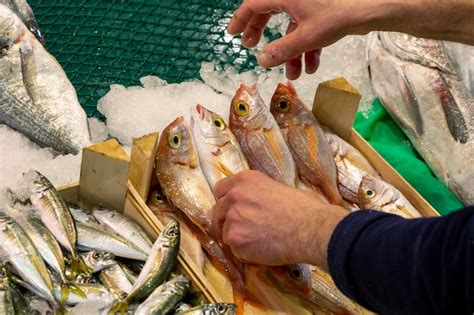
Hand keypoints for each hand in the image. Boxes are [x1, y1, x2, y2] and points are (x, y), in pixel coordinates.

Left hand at [211, 170, 347, 268]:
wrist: (310, 229)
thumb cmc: (305, 208)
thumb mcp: (279, 187)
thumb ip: (258, 193)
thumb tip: (258, 202)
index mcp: (245, 180)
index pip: (220, 189)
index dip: (225, 201)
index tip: (231, 209)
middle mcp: (234, 196)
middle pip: (217, 211)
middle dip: (226, 221)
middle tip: (242, 229)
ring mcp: (233, 218)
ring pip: (224, 232)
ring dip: (237, 238)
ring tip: (257, 241)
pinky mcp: (235, 240)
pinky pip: (233, 249)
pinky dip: (244, 252)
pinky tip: (261, 250)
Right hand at [227, 0, 373, 78]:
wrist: (369, 10)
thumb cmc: (337, 15)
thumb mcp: (305, 37)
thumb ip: (281, 50)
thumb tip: (261, 61)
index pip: (254, 4)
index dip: (241, 20)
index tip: (232, 33)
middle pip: (269, 13)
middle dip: (262, 34)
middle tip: (252, 48)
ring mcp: (308, 4)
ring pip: (291, 27)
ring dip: (291, 52)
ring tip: (293, 74)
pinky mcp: (321, 12)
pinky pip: (307, 30)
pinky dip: (307, 48)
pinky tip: (312, 67)